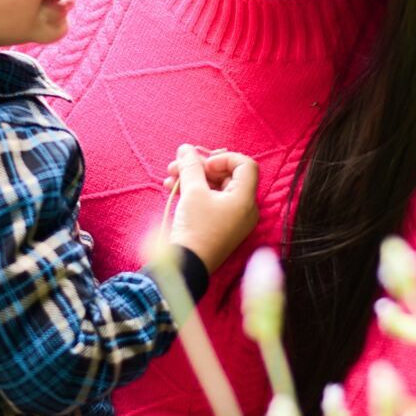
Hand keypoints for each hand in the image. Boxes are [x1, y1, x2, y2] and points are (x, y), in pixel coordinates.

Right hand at [165, 143, 259, 271]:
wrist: (187, 267)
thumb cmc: (195, 229)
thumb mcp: (192, 192)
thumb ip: (191, 166)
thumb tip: (186, 149)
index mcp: (245, 199)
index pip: (245, 165)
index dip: (223, 158)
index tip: (203, 164)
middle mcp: (244, 208)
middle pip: (227, 175)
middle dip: (200, 167)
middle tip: (177, 164)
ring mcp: (233, 218)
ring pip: (215, 188)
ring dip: (192, 178)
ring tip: (169, 177)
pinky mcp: (220, 226)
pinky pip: (211, 202)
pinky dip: (194, 193)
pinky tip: (172, 189)